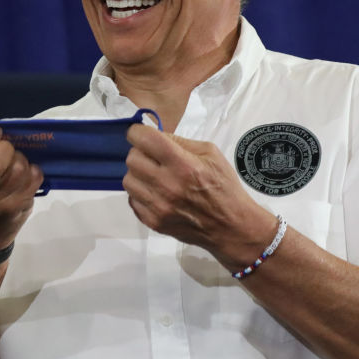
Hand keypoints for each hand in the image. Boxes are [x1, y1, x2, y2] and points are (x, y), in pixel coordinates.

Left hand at [123, 124, 275, 269]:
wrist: (230, 226)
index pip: (144, 139)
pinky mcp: (153, 222)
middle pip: (132, 158)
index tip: (140, 133)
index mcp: (183, 164)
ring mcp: (158, 206)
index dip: (138, 132)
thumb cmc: (224, 187)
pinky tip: (156, 193)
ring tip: (154, 176)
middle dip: (140, 152)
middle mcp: (167, 185)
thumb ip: (180, 141)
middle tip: (152, 157)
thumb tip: (155, 135)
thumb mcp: (211, 154)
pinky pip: (132, 200)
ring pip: (128, 180)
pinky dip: (141, 193)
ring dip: (138, 174)